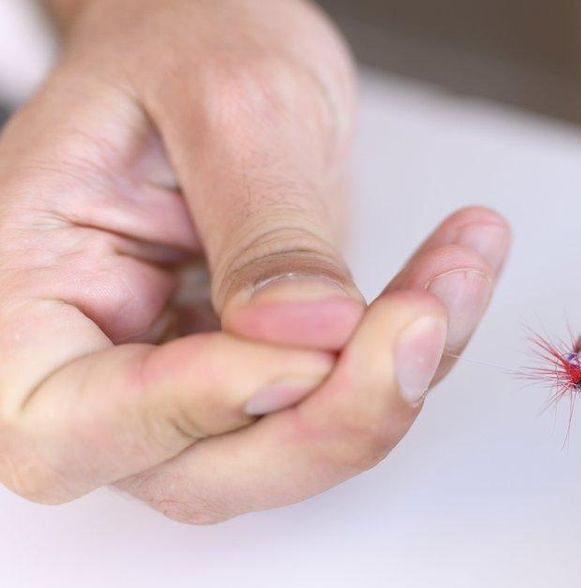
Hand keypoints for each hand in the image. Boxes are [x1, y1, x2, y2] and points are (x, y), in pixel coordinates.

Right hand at [0, 0, 509, 521]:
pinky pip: (343, 404)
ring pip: (290, 452)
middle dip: (331, 418)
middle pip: (198, 473)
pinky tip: (458, 272)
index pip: (66, 423)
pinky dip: (415, 353)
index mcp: (26, 290)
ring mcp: (182, 383)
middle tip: (422, 321)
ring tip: (460, 268)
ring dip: (395, 381)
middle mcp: (95, 361)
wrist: (216, 34)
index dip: (192, 412)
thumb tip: (306, 336)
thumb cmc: (184, 40)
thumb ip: (263, 228)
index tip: (306, 351)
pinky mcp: (260, 374)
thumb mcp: (227, 101)